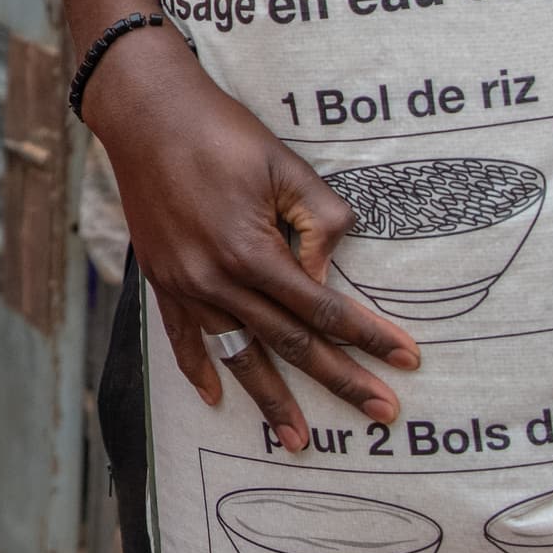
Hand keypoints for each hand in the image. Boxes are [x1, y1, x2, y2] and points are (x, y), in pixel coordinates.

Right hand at [88, 34, 416, 441]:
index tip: (406, 359)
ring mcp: (185, 285)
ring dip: (270, 400)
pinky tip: (217, 399)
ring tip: (298, 440)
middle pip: (289, 344)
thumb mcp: (286, 165)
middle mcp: (217, 280)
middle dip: (339, 381)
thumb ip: (320, 220)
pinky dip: (200, 370)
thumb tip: (329, 270)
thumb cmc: (221, 131)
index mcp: (253, 252)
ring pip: (237, 355)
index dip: (369, 336)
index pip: (324, 310)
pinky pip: (183, 338)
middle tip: (381, 412)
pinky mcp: (162, 279)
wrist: (145, 112)